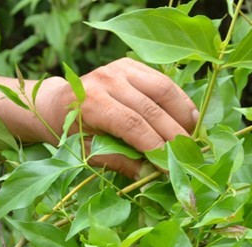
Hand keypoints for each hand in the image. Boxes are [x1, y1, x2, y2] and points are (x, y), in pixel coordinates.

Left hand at [35, 58, 198, 177]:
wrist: (57, 102)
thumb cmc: (72, 133)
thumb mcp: (88, 153)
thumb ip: (119, 162)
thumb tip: (151, 176)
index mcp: (91, 103)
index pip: (132, 125)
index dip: (155, 146)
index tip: (171, 166)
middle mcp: (106, 80)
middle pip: (151, 108)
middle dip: (173, 135)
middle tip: (189, 155)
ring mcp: (120, 68)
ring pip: (163, 90)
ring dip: (183, 114)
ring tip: (194, 136)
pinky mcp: (131, 65)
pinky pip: (162, 81)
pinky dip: (179, 100)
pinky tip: (189, 118)